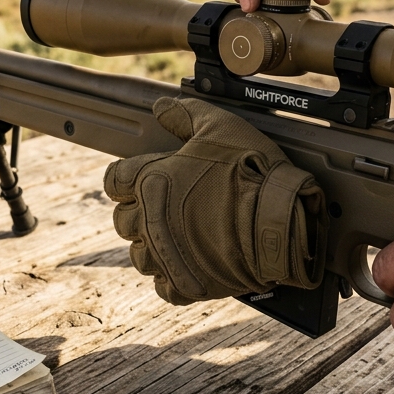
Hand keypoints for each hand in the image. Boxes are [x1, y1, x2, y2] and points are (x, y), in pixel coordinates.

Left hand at [103, 98, 324, 304]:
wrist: (279, 221)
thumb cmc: (250, 171)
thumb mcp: (219, 126)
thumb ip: (185, 114)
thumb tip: (162, 106)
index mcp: (150, 182)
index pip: (114, 182)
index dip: (127, 179)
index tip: (144, 179)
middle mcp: (149, 221)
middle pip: (122, 221)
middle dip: (138, 213)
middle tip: (166, 207)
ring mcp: (166, 256)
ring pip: (139, 256)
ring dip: (153, 247)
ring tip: (178, 237)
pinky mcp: (186, 284)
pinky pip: (164, 287)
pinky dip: (173, 277)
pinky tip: (190, 264)